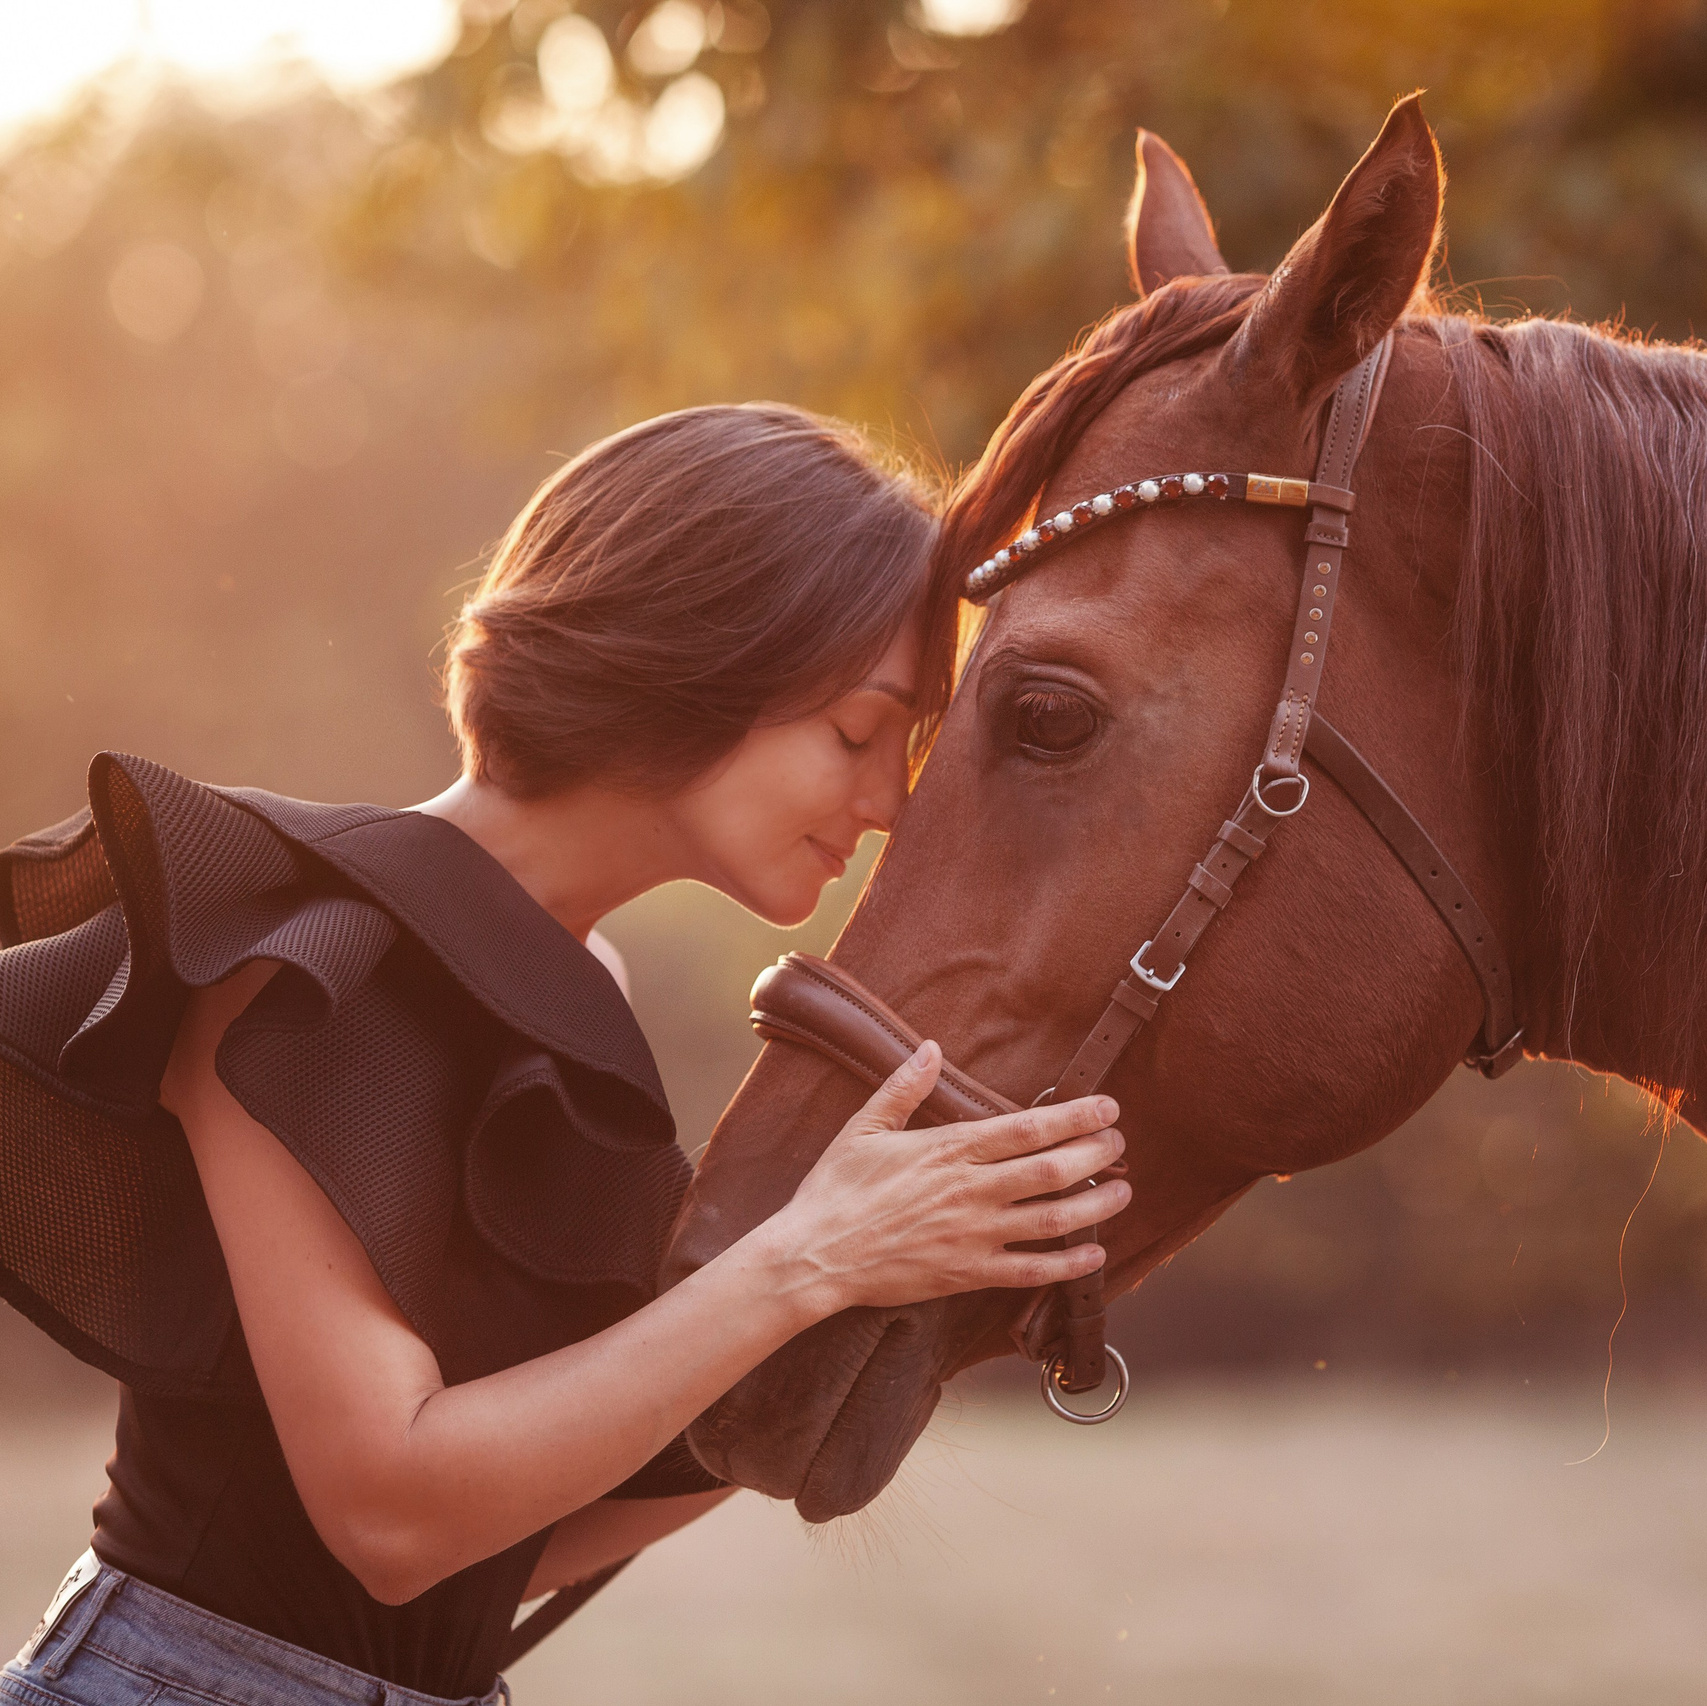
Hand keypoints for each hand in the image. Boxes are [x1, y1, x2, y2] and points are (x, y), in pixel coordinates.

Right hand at [763, 1041, 1129, 1316]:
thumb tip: (930, 1048)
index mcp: (949, 1150)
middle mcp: (970, 1191)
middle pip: (1051, 1170)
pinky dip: (1068, 1265)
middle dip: (1095, 1155)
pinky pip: (1030, 1271)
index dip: (1074, 1117)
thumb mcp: (864, 1127)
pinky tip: (1094, 1255)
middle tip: (1120, 1144)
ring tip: (1123, 1192)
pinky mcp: (967, 1274)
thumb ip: (903, 1087)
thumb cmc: (836, 1189)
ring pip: (1051, 1220)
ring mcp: (973, 1236)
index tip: (1106, 1107)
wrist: (815, 1256)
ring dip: (1094, 1205)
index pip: (1027, 1128)